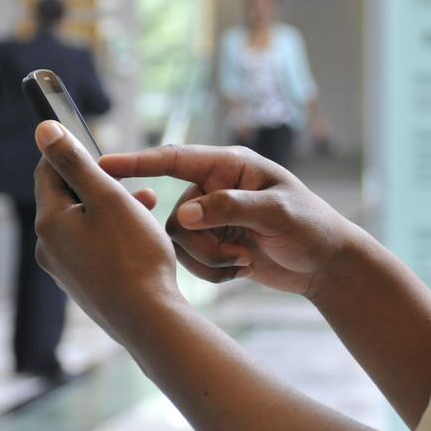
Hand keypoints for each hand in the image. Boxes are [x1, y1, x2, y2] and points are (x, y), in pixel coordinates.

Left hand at [33, 121, 180, 344]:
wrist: (148, 318)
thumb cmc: (133, 254)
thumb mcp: (106, 196)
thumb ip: (75, 161)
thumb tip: (43, 129)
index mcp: (49, 222)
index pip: (47, 172)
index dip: (70, 153)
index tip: (96, 146)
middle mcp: (48, 248)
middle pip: (67, 198)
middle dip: (101, 183)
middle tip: (132, 181)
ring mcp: (65, 271)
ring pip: (84, 224)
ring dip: (113, 208)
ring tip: (147, 205)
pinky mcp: (83, 286)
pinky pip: (94, 247)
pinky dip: (115, 233)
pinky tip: (142, 237)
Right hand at [100, 144, 354, 296]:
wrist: (327, 264)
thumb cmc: (311, 226)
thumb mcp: (277, 213)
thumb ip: (230, 208)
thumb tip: (182, 214)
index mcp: (229, 166)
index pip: (175, 158)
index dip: (138, 161)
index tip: (103, 165)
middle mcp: (215, 188)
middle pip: (174, 216)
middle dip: (202, 243)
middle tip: (240, 253)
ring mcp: (213, 217)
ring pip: (179, 243)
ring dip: (210, 260)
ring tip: (245, 261)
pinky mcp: (213, 245)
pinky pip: (190, 262)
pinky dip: (213, 272)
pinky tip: (244, 269)